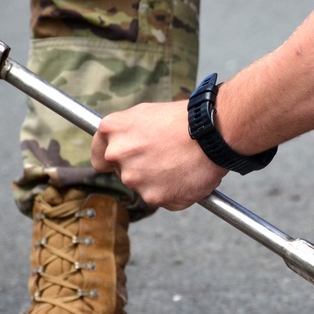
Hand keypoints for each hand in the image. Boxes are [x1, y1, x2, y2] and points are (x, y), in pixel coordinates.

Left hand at [90, 100, 226, 210]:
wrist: (213, 133)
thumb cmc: (185, 120)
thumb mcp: (146, 114)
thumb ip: (127, 133)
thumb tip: (122, 146)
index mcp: (112, 130)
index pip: (99, 158)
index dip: (113, 161)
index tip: (127, 162)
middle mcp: (117, 155)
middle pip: (123, 174)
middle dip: (141, 170)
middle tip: (165, 159)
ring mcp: (134, 178)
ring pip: (143, 188)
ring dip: (159, 182)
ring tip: (181, 166)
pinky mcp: (153, 197)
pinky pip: (162, 199)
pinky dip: (174, 193)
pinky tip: (187, 177)